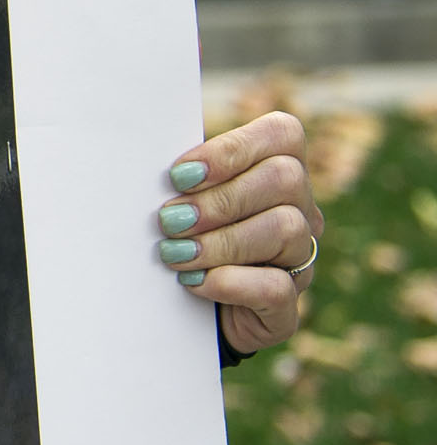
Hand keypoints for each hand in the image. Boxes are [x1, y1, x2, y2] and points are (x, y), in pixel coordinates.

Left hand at [160, 110, 322, 355]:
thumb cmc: (175, 235)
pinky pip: (277, 288)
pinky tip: (194, 282)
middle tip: (170, 220)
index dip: (231, 149)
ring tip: (175, 253)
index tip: (178, 175)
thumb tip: (145, 152)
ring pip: (286, 229)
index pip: (283, 134)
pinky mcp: (286, 309)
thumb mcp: (177, 198)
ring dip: (220, 241)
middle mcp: (300, 211)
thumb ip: (179, 175)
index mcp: (277, 171)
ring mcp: (299, 260)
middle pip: (284, 179)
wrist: (175, 310)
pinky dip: (230, 283)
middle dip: (219, 200)